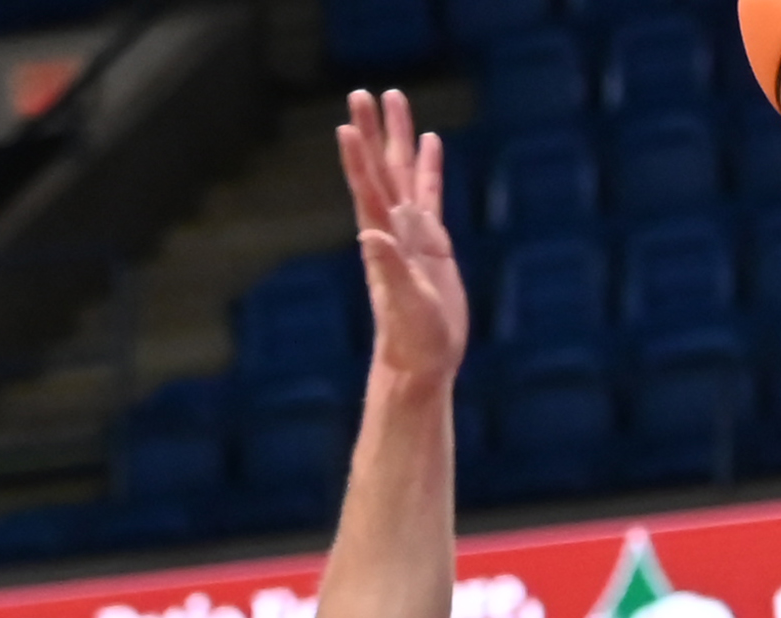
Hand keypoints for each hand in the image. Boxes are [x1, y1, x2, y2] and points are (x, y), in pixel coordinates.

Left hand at [339, 89, 466, 381]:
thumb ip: (389, 268)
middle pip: (383, 170)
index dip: (359, 158)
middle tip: (364, 92)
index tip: (347, 123)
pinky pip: (429, 194)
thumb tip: (370, 234)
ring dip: (400, 137)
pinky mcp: (433, 242)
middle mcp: (394, 230)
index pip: (369, 191)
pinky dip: (429, 166)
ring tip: (395, 98)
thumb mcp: (404, 305)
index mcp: (386, 242)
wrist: (421, 363)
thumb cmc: (412, 341)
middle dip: (375, 131)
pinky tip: (431, 142)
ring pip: (405, 173)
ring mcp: (413, 233)